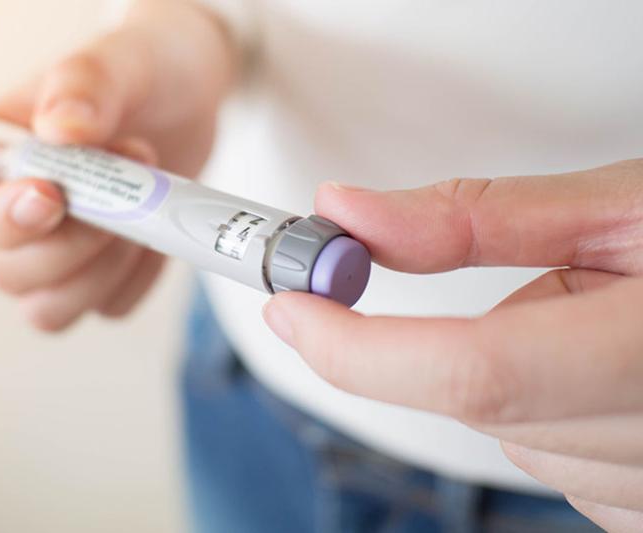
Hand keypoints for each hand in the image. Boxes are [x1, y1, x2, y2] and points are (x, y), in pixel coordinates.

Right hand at [0, 1, 235, 329]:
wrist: (186, 100)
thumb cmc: (137, 76)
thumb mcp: (114, 63)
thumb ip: (83, 87)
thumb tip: (60, 130)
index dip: (7, 220)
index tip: (55, 197)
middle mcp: (11, 221)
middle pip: (9, 275)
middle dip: (77, 243)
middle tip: (131, 178)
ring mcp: (56, 257)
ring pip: (53, 309)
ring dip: (106, 270)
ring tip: (144, 209)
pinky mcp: (101, 277)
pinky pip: (112, 307)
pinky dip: (139, 277)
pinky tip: (154, 230)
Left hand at [263, 159, 642, 531]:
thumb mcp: (620, 205)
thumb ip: (474, 217)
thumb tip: (351, 216)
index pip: (471, 373)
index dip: (358, 347)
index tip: (295, 307)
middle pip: (483, 404)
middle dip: (455, 340)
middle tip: (511, 277)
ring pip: (510, 436)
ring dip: (512, 368)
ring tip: (601, 317)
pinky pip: (552, 459)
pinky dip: (544, 403)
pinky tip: (607, 367)